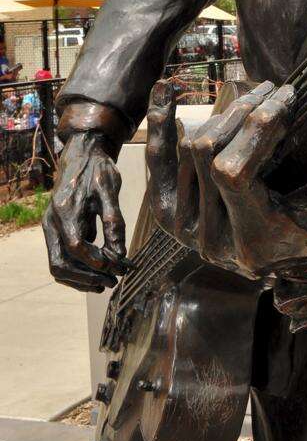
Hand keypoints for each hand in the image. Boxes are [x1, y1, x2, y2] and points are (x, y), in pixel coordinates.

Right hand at [43, 132, 127, 292]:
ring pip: (57, 265)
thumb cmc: (98, 170)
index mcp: (64, 210)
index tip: (117, 267)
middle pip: (60, 263)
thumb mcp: (110, 190)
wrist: (82, 156)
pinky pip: (61, 259)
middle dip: (86, 277)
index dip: (95, 260)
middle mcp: (52, 222)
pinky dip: (77, 271)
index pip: (75, 246)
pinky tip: (98, 275)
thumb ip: (113, 221)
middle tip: (112, 282)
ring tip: (105, 284)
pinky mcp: (57, 232)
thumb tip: (120, 254)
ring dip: (80, 279)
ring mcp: (51, 228)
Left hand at [145, 79, 306, 279]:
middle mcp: (212, 239)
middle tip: (272, 90)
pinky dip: (162, 126)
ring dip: (219, 115)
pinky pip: (157, 166)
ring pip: (187, 152)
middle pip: (208, 155)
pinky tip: (165, 91)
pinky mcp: (170, 217)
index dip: (256, 129)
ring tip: (250, 96)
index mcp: (252, 238)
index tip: (285, 98)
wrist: (284, 263)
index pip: (234, 172)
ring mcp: (186, 230)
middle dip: (242, 113)